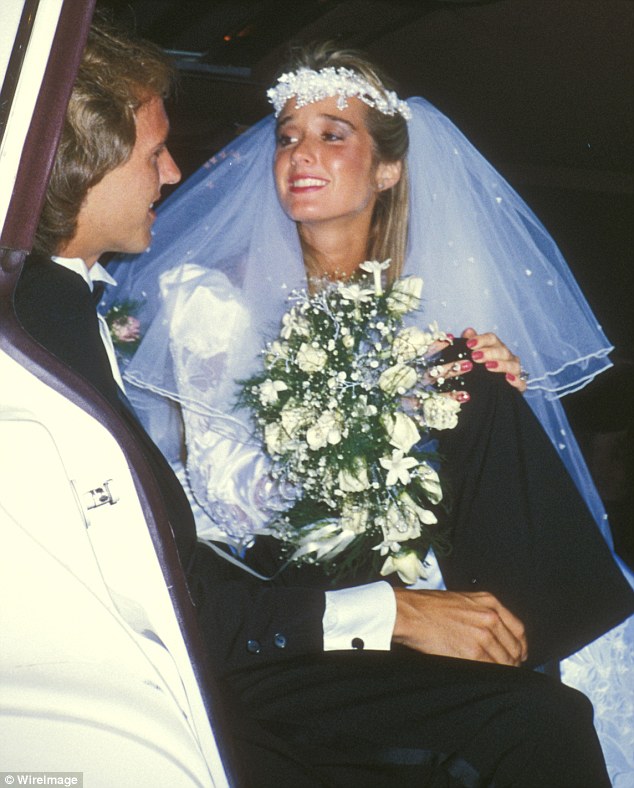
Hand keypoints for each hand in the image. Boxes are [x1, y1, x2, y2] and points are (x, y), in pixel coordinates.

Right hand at [392, 588, 527, 665]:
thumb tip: (495, 633)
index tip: (518, 654)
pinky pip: (492, 669)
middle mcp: (490, 617)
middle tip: (506, 668)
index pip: (518, 630)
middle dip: (512, 661)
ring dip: (502, 670)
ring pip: (505, 661)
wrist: (411, 613)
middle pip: (514, 648)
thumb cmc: (429, 605)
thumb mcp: (463, 599)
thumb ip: (482, 612)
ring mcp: (484, 636)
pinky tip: (485, 675)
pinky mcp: (474, 653)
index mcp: (490, 602)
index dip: (520, 646)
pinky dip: (491, 675)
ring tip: (494, 673)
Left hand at [461, 327, 526, 392]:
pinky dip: (515, 380)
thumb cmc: (481, 368)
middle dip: (489, 353)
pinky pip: (521, 382)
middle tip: (475, 356)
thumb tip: (469, 331)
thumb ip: (470, 343)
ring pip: (512, 365)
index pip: (492, 339)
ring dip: (501, 365)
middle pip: (502, 351)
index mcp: (496, 347)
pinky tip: (507, 378)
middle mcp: (507, 357)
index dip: (481, 340)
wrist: (489, 389)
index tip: (469, 344)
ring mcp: (515, 370)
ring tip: (488, 366)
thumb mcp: (473, 356)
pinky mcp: (519, 385)